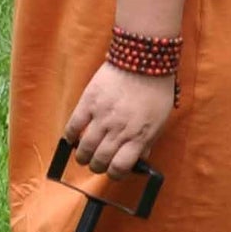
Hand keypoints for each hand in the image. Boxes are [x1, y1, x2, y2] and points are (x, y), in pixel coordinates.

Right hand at [64, 63, 174, 178]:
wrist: (145, 57)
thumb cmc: (155, 88)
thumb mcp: (160, 118)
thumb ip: (148, 140)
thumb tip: (138, 158)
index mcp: (139, 135)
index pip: (120, 167)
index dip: (114, 174)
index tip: (113, 171)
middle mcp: (120, 130)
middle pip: (100, 161)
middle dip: (97, 166)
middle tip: (97, 163)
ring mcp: (102, 117)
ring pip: (84, 150)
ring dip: (82, 157)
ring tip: (84, 155)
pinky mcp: (88, 104)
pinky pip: (73, 128)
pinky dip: (70, 137)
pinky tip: (73, 139)